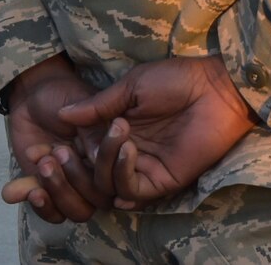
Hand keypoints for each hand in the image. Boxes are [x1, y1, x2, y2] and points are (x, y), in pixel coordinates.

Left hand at [0, 54, 108, 223]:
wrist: (33, 95)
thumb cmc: (64, 95)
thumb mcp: (81, 109)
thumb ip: (92, 133)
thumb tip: (99, 160)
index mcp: (110, 155)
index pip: (113, 181)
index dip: (100, 173)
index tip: (79, 149)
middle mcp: (94, 174)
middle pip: (93, 203)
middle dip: (72, 182)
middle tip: (57, 151)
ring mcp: (70, 183)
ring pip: (73, 211)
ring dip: (55, 192)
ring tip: (42, 164)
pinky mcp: (46, 186)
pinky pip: (49, 211)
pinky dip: (34, 202)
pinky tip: (18, 188)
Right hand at [56, 56, 255, 207]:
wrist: (218, 86)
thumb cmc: (179, 79)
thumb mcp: (132, 86)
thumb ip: (98, 105)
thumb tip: (62, 114)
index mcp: (117, 131)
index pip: (82, 153)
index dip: (66, 153)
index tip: (52, 144)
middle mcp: (127, 153)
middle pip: (89, 174)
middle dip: (78, 163)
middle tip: (78, 143)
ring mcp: (145, 168)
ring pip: (106, 185)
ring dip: (104, 162)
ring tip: (119, 133)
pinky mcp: (163, 181)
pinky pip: (132, 191)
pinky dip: (123, 175)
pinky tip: (128, 151)